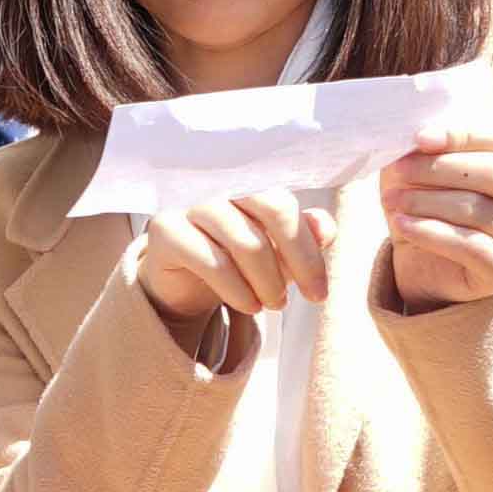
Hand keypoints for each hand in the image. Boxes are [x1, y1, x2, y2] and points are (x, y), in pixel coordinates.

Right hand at [130, 189, 333, 338]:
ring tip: (270, 304)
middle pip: (273, 207)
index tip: (319, 292)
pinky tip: (247, 305)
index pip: (289, 205)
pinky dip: (236, 290)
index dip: (308, 251)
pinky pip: (211, 260)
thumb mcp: (276, 254)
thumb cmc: (235, 261)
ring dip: (266, 281)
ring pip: (245, 240)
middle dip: (294, 261)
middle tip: (291, 300)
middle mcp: (224, 186)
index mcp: (253, 186)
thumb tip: (326, 228)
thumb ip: (303, 237)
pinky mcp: (166, 228)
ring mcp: (192, 204)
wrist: (181, 280)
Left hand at [377, 129, 492, 314]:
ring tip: (393, 200)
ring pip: (478, 209)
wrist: (427, 265)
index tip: (421, 138)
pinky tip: (402, 224)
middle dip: (439, 168)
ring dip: (427, 201)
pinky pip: (470, 245)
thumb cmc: (431, 207)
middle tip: (399, 170)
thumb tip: (417, 140)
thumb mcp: (424, 172)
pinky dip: (430, 232)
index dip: (468, 135)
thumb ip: (427, 150)